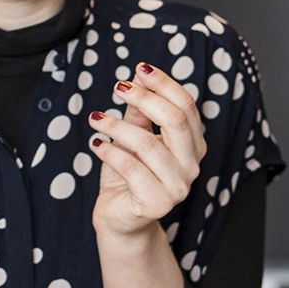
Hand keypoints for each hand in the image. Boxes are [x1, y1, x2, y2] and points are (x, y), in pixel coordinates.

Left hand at [88, 62, 206, 238]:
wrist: (120, 218)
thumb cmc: (128, 174)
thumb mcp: (133, 136)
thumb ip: (139, 112)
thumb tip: (137, 76)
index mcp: (193, 145)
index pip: (186, 106)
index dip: (163, 84)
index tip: (138, 69)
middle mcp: (191, 165)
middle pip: (176, 121)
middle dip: (144, 98)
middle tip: (117, 87)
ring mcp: (177, 187)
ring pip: (148, 144)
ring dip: (117, 126)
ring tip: (95, 119)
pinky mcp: (157, 203)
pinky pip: (131, 168)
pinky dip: (109, 151)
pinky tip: (95, 144)